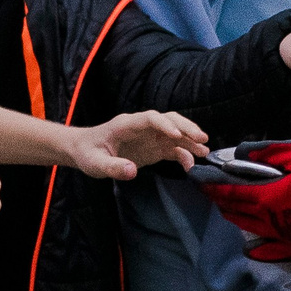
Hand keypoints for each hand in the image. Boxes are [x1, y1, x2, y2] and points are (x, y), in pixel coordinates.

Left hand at [63, 110, 209, 178]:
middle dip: (186, 127)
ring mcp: (150, 136)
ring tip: (205, 151)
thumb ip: (113, 167)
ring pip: (175, 132)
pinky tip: (191, 164)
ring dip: (190, 139)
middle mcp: (142, 127)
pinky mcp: (154, 147)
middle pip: (169, 119)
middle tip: (202, 138)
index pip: (150, 118)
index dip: (165, 125)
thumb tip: (132, 171)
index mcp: (127, 124)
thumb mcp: (95, 163)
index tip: (177, 135)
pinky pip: (172, 148)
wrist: (85, 150)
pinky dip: (183, 154)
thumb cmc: (88, 153)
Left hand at [190, 140, 290, 260]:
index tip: (194, 177)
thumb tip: (240, 152)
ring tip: (228, 204)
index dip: (209, 184)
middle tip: (211, 187)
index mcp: (267, 198)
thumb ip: (267, 153)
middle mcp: (268, 222)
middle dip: (219, 198)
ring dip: (234, 214)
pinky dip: (254, 245)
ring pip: (247, 228)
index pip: (228, 192)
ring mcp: (280, 238)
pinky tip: (249, 243)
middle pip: (234, 211)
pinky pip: (266, 250)